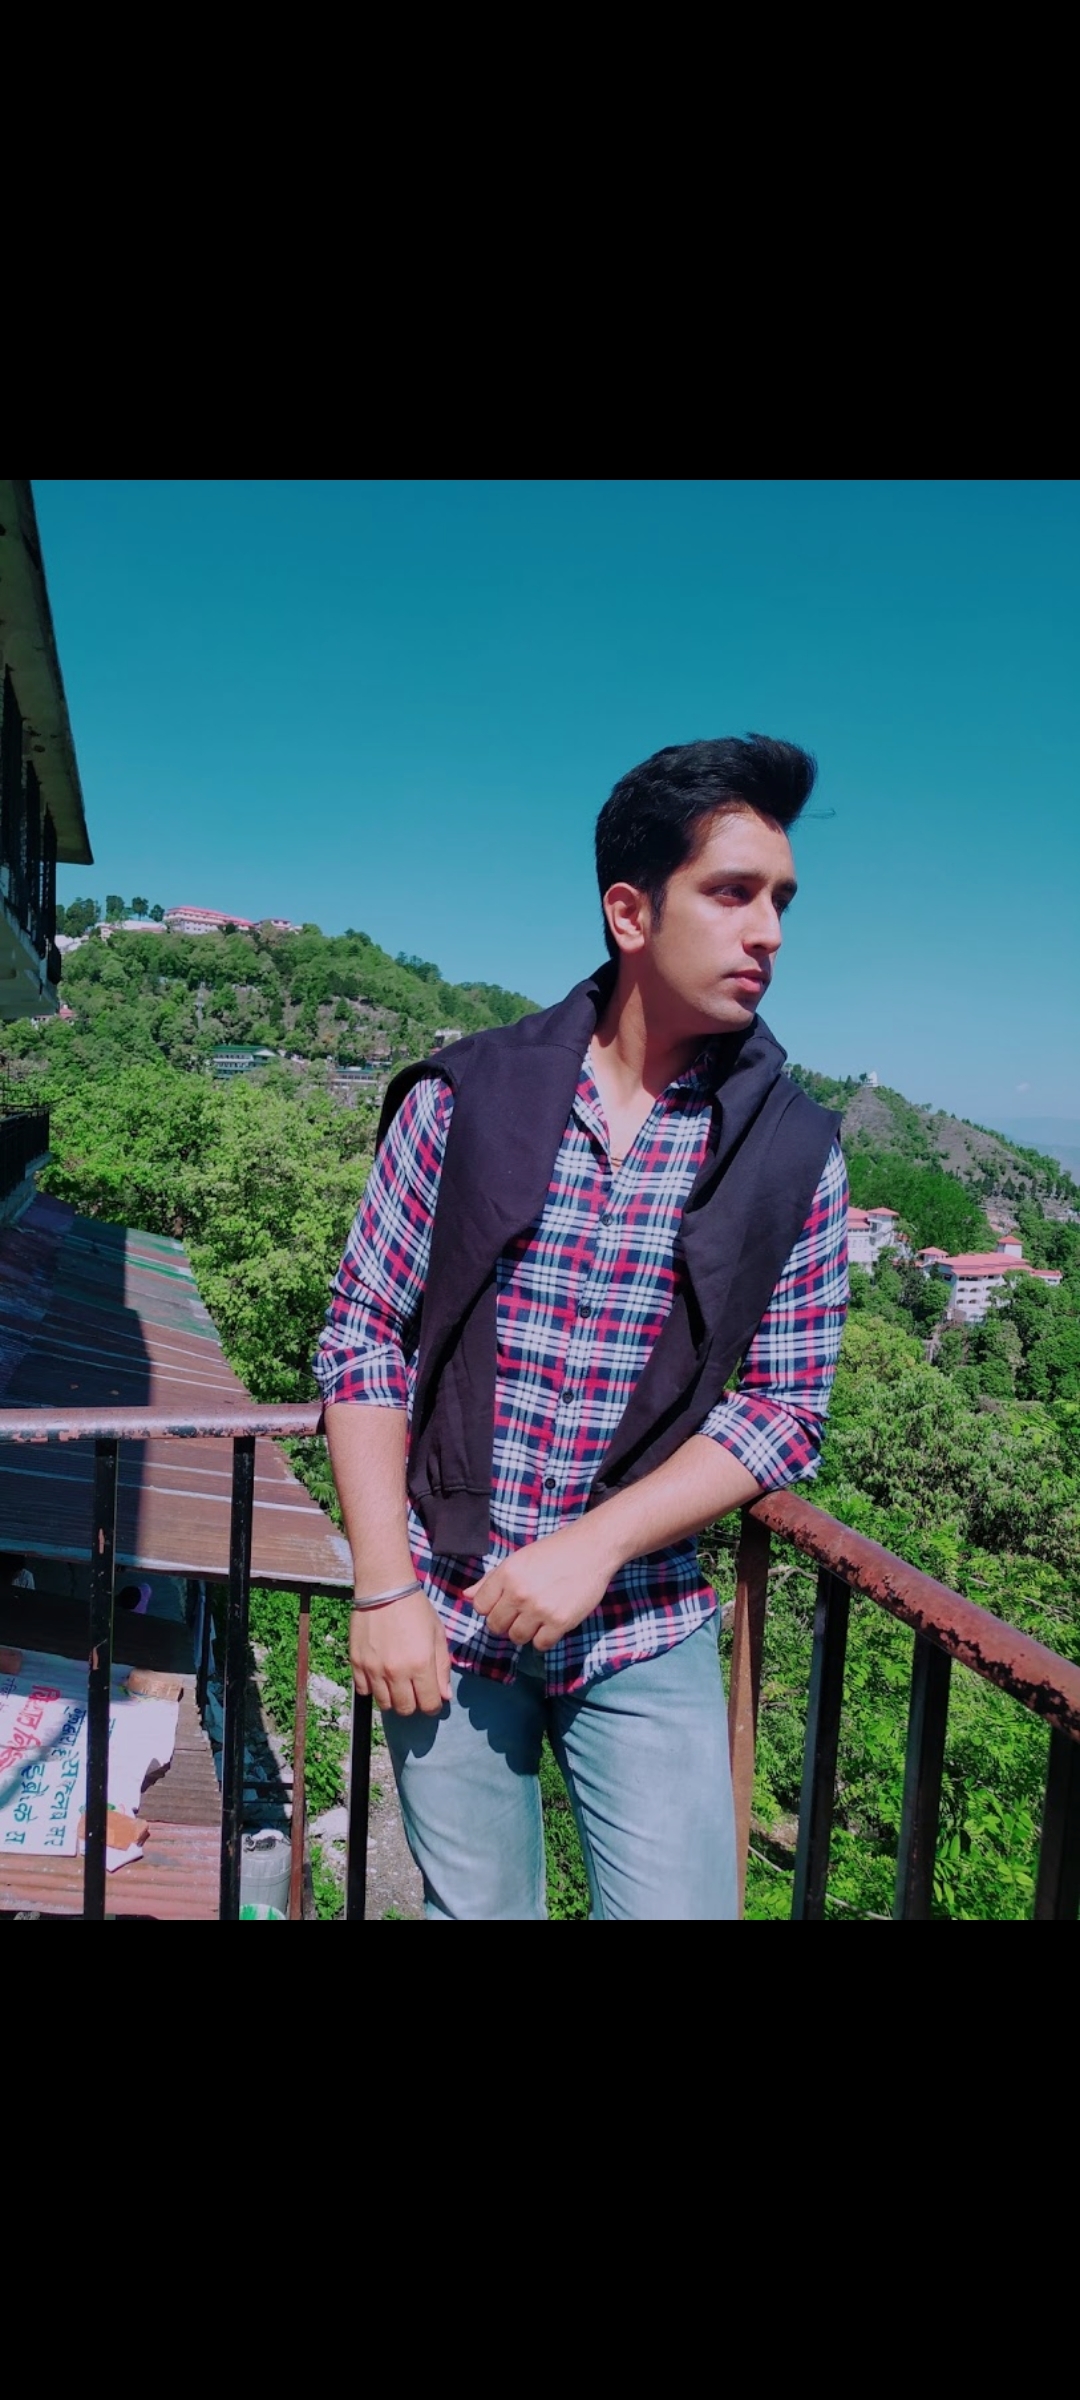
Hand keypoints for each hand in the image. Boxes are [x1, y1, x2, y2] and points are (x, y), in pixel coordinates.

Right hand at [349, 1587, 451, 1716]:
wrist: (384, 1589)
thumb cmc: (415, 1609)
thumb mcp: (437, 1635)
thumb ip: (442, 1668)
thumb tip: (444, 1696)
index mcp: (421, 1664)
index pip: (429, 1705)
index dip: (433, 1705)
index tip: (432, 1698)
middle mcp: (396, 1672)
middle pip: (405, 1709)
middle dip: (414, 1704)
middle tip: (414, 1691)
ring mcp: (374, 1669)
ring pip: (384, 1704)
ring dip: (393, 1698)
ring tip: (397, 1683)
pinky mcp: (357, 1663)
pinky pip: (364, 1690)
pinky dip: (372, 1688)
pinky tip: (379, 1675)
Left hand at [464, 1522, 613, 1652]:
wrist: (592, 1549)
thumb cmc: (553, 1551)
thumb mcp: (518, 1559)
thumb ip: (491, 1579)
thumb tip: (467, 1596)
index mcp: (506, 1574)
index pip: (481, 1607)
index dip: (491, 1608)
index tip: (504, 1604)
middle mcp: (519, 1593)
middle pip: (496, 1626)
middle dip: (505, 1623)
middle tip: (521, 1613)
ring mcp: (539, 1609)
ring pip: (517, 1638)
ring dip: (524, 1632)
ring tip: (536, 1618)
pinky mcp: (560, 1622)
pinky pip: (540, 1645)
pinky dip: (544, 1638)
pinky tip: (551, 1624)